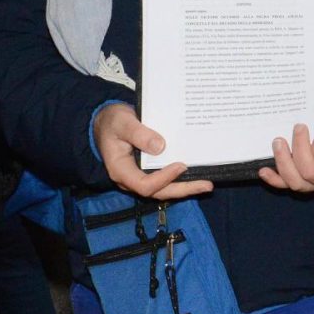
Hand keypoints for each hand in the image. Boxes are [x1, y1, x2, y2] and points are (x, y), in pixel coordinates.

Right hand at [93, 103, 214, 201]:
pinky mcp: (148, 172)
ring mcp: (140, 177)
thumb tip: (160, 146)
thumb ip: (138, 133)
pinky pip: (165, 181)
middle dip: (182, 189)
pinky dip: (180, 180)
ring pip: (163, 189)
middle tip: (206, 185)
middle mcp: (131, 179)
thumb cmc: (112, 121)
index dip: (163, 178)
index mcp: (120, 170)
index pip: (143, 184)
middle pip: (158, 192)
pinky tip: (195, 174)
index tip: (181, 165)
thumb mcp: (122, 122)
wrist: (107, 122)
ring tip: (206, 184)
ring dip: (184, 188)